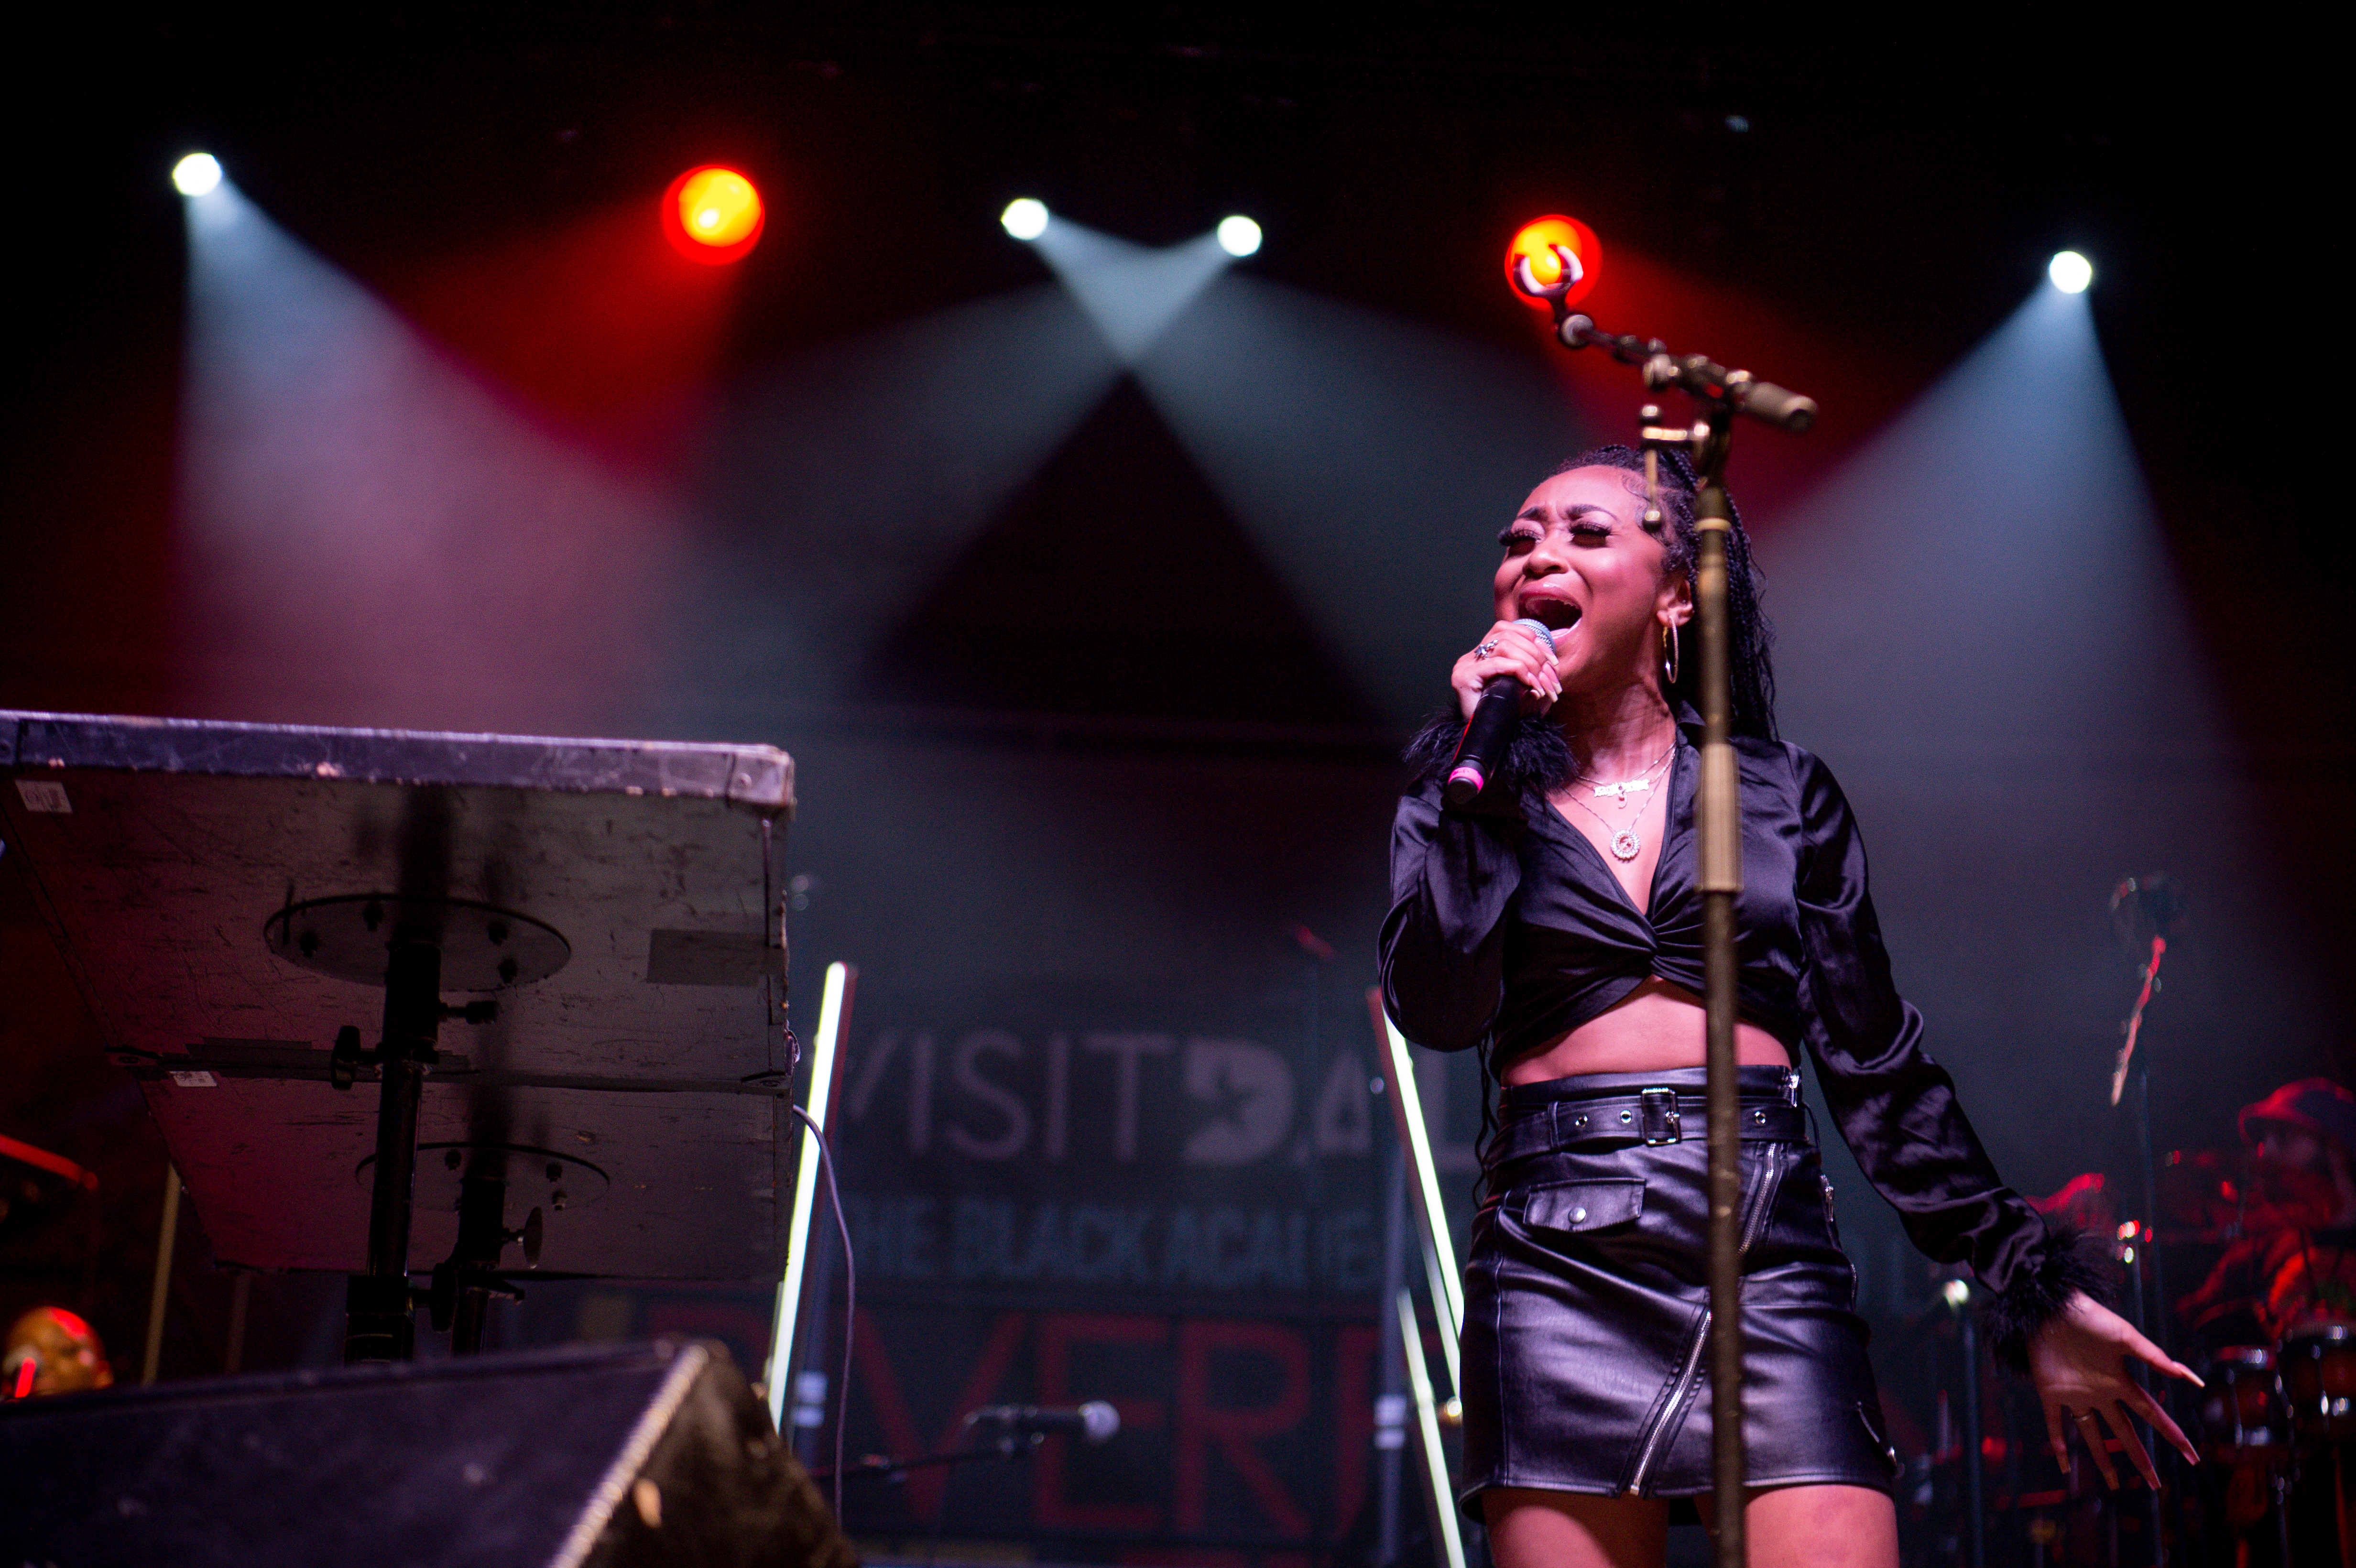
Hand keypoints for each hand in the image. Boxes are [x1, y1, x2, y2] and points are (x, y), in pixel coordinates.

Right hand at [1452, 622, 1560, 719]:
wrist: (1487, 740)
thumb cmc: (1506, 715)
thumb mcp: (1524, 686)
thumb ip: (1533, 669)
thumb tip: (1551, 659)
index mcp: (1483, 653)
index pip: (1508, 629)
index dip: (1533, 639)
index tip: (1552, 661)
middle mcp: (1472, 656)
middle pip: (1508, 635)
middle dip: (1536, 654)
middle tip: (1550, 676)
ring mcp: (1466, 665)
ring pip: (1503, 644)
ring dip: (1529, 662)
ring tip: (1540, 683)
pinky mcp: (1465, 677)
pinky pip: (1496, 663)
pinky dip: (1518, 670)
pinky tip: (1529, 684)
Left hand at [2029, 1291, 2201, 1489]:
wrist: (2050, 1307)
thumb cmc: (2089, 1317)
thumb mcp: (2126, 1337)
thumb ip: (2155, 1357)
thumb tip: (2190, 1376)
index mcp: (2120, 1381)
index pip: (2152, 1414)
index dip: (2171, 1434)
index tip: (2190, 1455)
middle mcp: (2100, 1393)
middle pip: (2124, 1432)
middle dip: (2140, 1458)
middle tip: (2154, 1484)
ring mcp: (2075, 1394)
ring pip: (2091, 1434)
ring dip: (2101, 1459)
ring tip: (2113, 1484)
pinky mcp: (2050, 1391)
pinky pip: (2053, 1423)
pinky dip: (2057, 1444)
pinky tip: (2062, 1465)